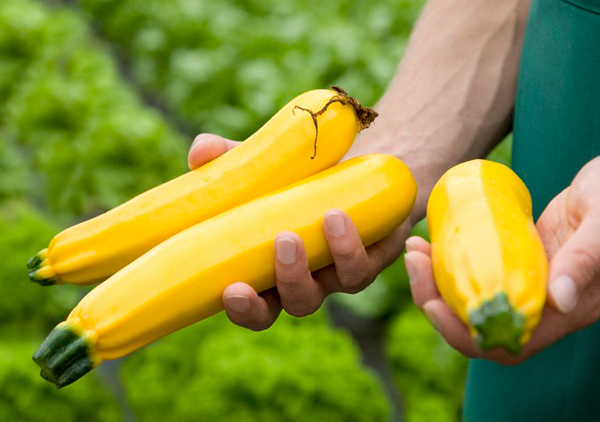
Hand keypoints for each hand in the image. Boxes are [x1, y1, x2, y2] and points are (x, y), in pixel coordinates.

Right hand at [188, 134, 411, 329]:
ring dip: (321, 259)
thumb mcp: (261, 165)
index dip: (243, 309)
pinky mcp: (375, 256)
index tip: (231, 290)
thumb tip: (199, 154)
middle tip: (281, 243)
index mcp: (273, 271)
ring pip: (336, 285)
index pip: (255, 307)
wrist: (356, 163)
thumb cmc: (296, 174)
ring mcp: (342, 270)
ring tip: (320, 217)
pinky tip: (337, 213)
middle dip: (288, 283)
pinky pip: (363, 264)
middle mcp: (309, 278)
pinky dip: (350, 243)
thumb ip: (228, 159)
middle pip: (296, 304)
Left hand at [406, 156, 599, 364]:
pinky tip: (432, 240)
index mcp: (567, 311)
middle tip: (414, 260)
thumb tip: (558, 301)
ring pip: (472, 296)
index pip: (506, 342)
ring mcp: (526, 281)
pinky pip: (476, 270)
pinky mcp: (516, 260)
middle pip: (477, 322)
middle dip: (436, 300)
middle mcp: (541, 304)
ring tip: (416, 248)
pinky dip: (450, 261)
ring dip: (437, 279)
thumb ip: (585, 261)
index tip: (432, 304)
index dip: (464, 334)